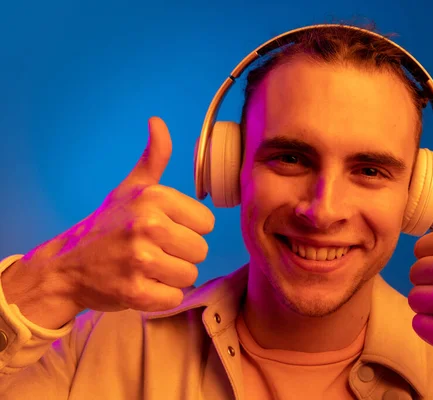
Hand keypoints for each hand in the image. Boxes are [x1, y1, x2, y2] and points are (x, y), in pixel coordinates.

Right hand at [25, 117, 214, 313]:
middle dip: (182, 254)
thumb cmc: (108, 224)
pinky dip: (161, 296)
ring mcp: (140, 260)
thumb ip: (154, 158)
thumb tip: (158, 122)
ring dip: (172, 277)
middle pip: (201, 250)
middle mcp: (148, 225)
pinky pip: (173, 298)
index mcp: (155, 198)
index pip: (207, 223)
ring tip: (148, 268)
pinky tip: (142, 285)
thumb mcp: (131, 187)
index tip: (165, 230)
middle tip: (154, 251)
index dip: (189, 229)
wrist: (68, 263)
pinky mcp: (134, 291)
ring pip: (190, 275)